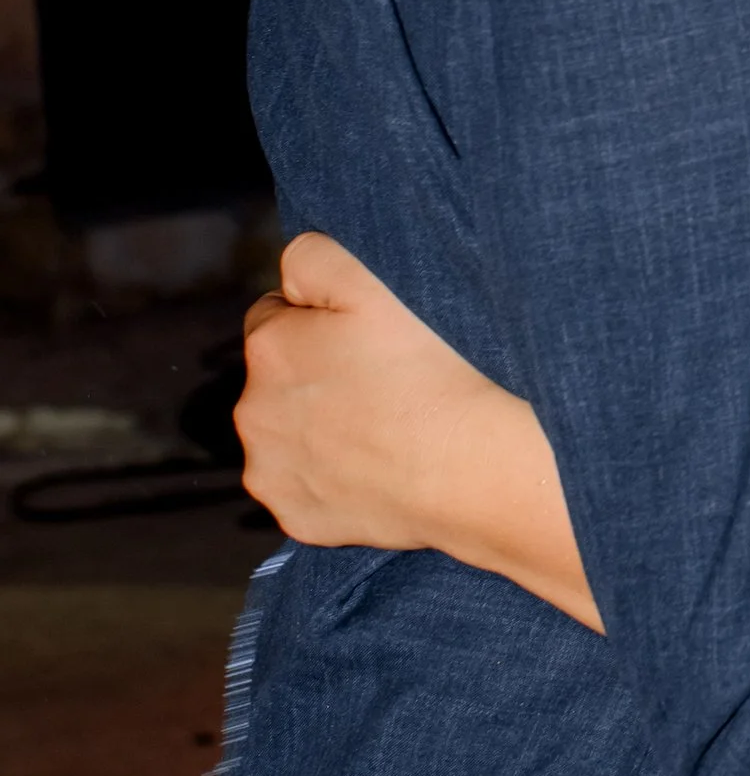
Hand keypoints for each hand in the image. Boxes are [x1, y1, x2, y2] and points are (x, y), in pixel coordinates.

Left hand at [240, 232, 557, 563]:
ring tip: (385, 426)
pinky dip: (332, 478)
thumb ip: (313, 258)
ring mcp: (272, 472)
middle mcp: (252, 412)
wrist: (472, 468)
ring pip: (290, 434)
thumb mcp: (375, 281)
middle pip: (280, 379)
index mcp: (268, 347)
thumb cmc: (431, 370)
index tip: (368, 337)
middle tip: (383, 381)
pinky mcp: (296, 517)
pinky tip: (378, 468)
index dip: (323, 321)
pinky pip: (307, 487)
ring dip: (320, 427)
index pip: (276, 315)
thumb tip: (289, 275)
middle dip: (317, 376)